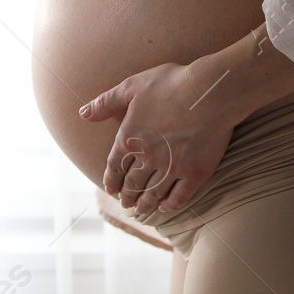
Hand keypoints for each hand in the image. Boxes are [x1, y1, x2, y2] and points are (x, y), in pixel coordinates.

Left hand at [79, 25, 293, 216]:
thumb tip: (83, 113)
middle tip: (125, 204)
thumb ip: (106, 102)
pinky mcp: (195, 174)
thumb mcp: (132, 86)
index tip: (110, 190)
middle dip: (127, 195)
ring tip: (141, 210)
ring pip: (154, 193)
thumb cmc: (171, 83)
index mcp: (129, 138)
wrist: (210, 92)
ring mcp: (172, 168)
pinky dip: (171, 205)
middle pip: (133, 183)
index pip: (114, 166)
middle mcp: (147, 158)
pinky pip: (180, 197)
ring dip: (145, 204)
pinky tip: (167, 207)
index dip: (111, 180)